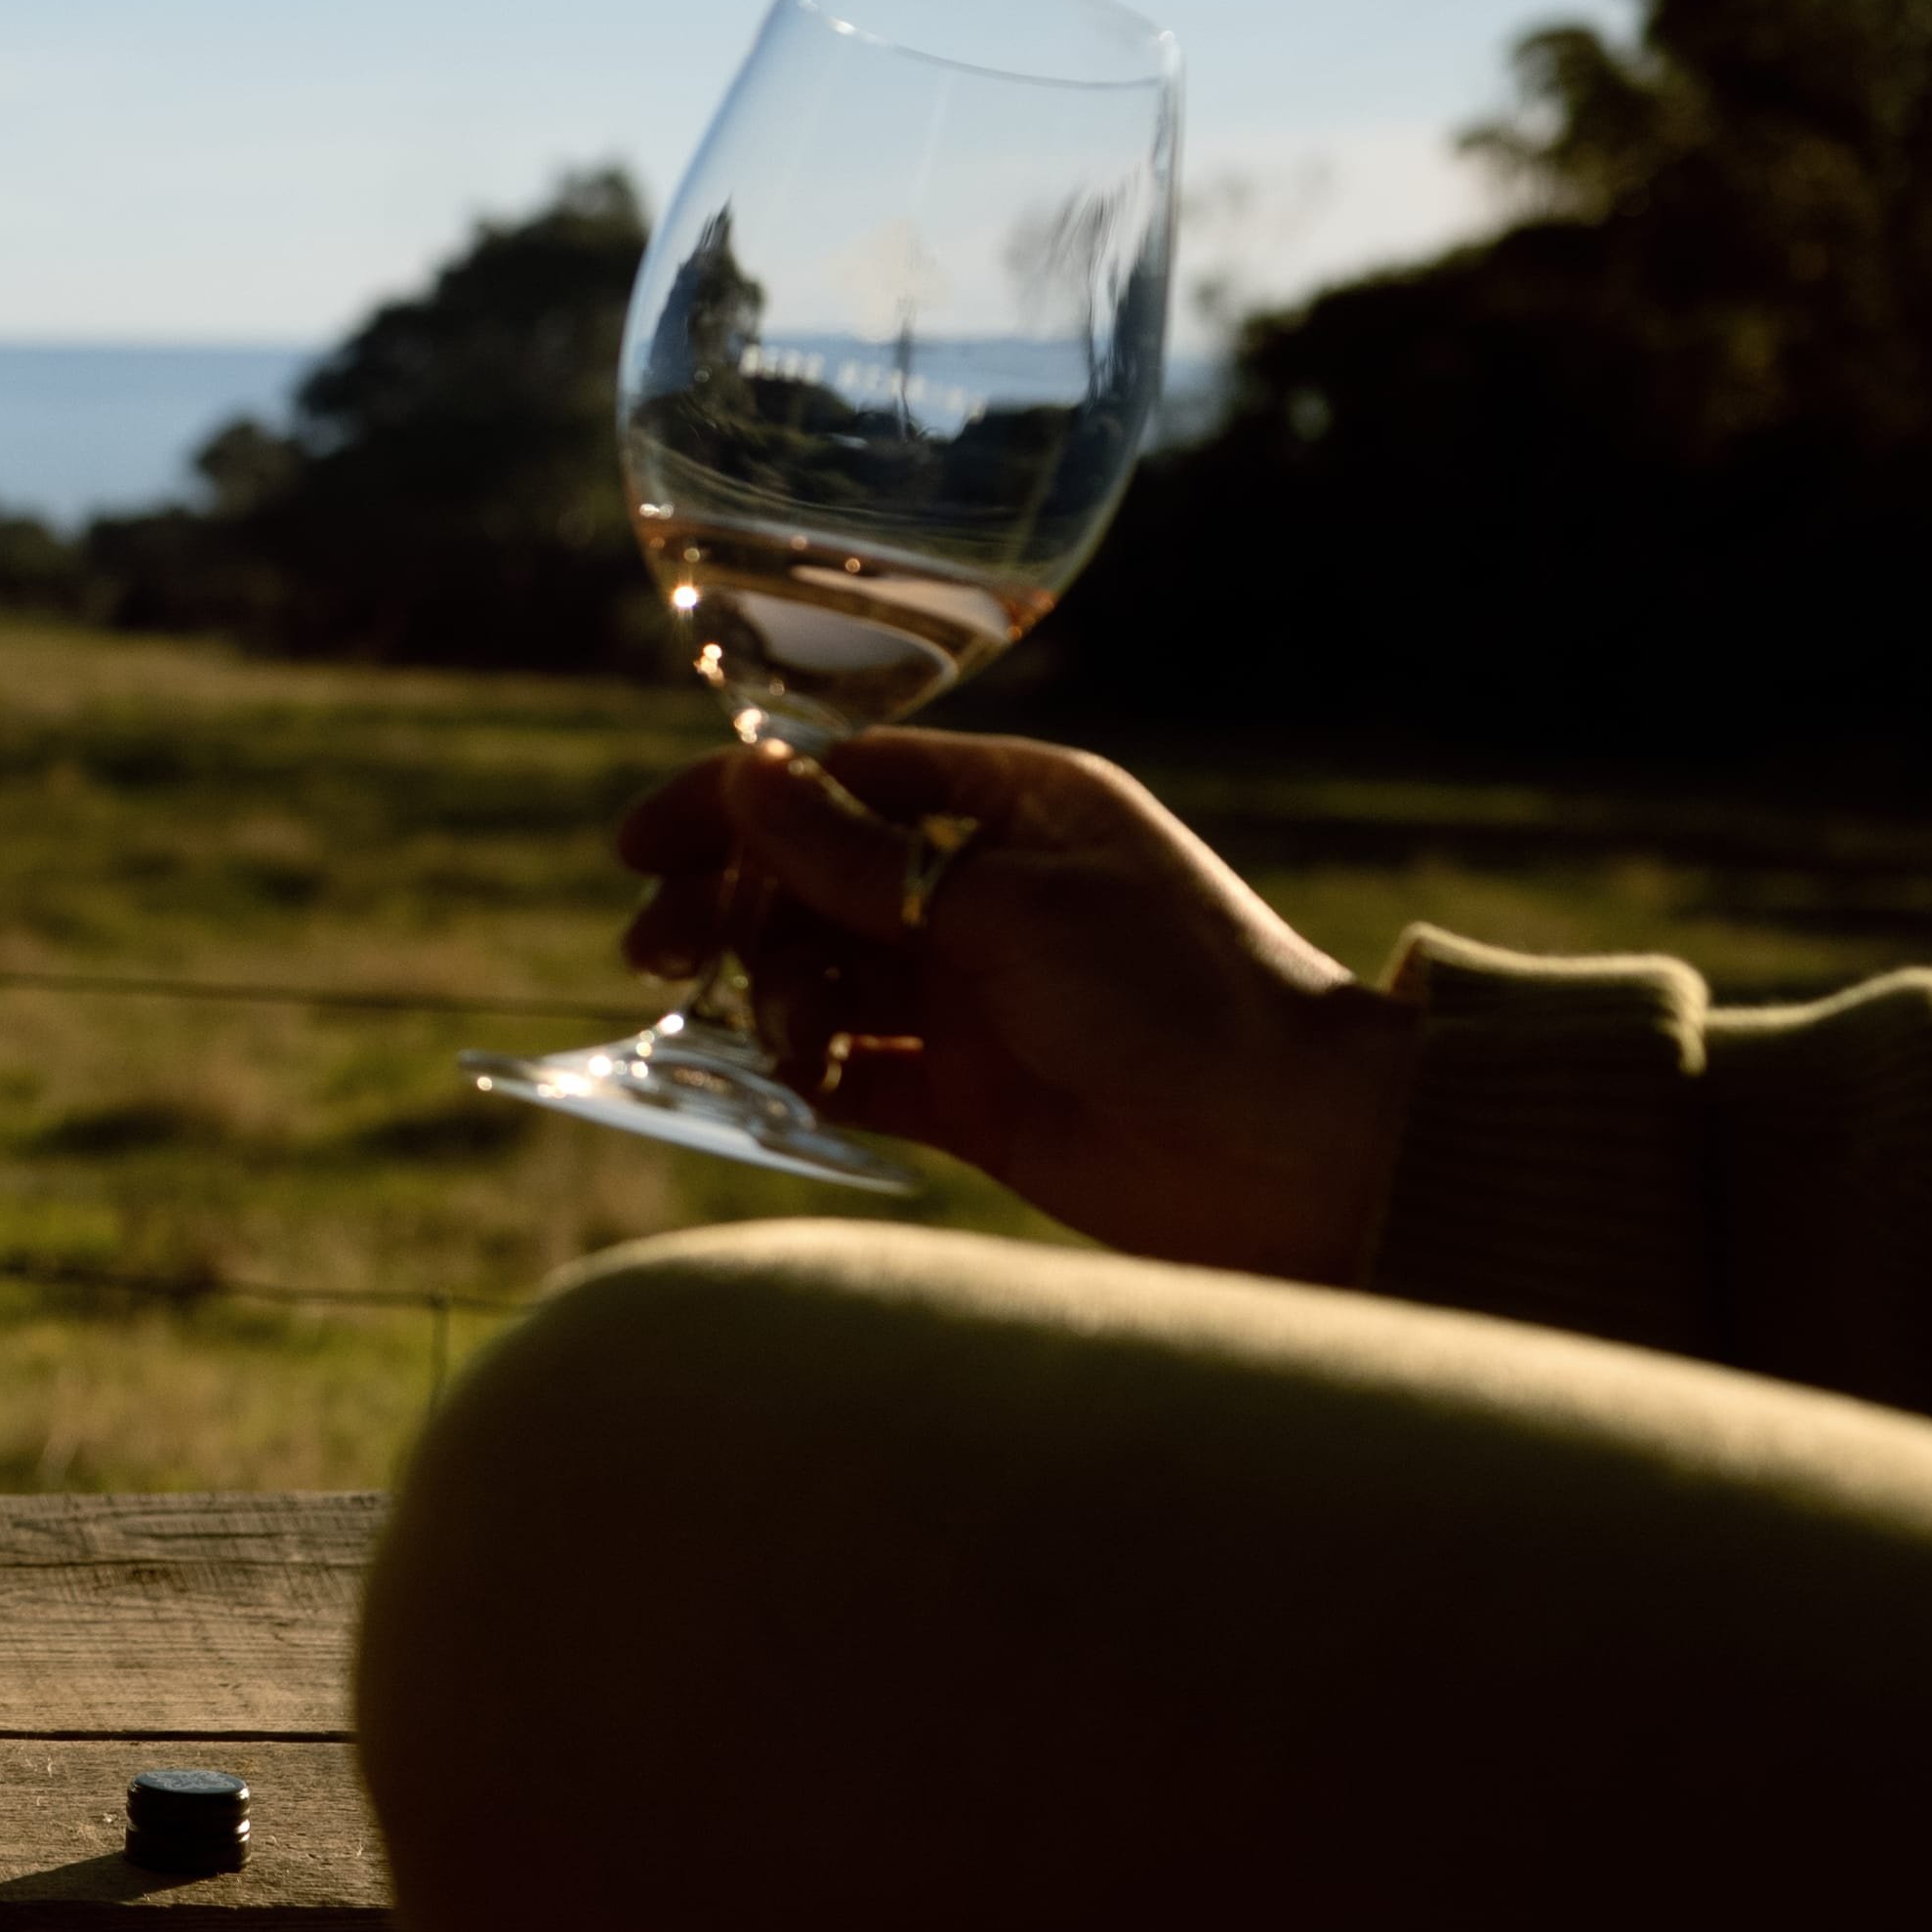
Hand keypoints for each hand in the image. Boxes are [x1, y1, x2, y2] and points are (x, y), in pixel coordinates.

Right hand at [614, 735, 1415, 1280]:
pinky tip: (786, 1089)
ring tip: (776, 1039)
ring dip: (772, 998)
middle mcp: (983, 888)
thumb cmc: (1175, 995)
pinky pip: (852, 1071)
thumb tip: (743, 780)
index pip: (838, 782)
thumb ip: (864, 856)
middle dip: (730, 911)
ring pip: (821, 974)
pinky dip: (807, 1077)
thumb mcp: (1009, 904)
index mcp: (1012, 807)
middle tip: (658, 958)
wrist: (1291, 1152)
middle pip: (811, 879)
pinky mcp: (968, 1092)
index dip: (731, 805)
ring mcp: (973, 992)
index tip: (639, 850)